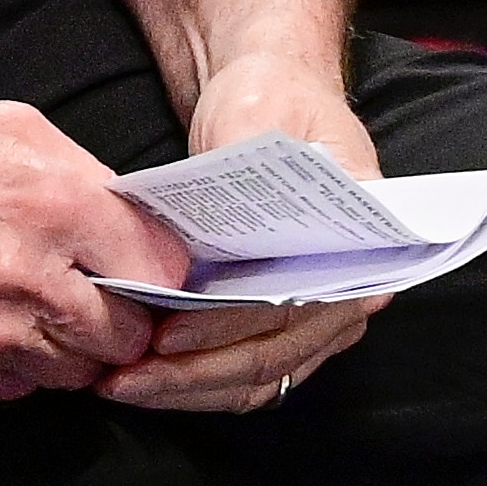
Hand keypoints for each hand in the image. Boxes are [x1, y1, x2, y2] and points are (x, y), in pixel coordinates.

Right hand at [0, 94, 174, 401]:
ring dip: (71, 347)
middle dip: (125, 321)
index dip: (160, 273)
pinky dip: (17, 366)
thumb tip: (133, 224)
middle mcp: (28, 277)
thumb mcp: (10, 126)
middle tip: (103, 299)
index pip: (159, 270)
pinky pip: (16, 389)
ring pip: (75, 373)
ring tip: (40, 307)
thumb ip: (84, 177)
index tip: (149, 271)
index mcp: (54, 203)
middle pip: (127, 337)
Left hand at [98, 57, 385, 415]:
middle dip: (194, 373)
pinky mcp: (284, 327)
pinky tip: (144, 378)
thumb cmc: (270, 99)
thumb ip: (248, 167)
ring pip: (256, 378)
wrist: (268, 96)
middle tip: (126, 376)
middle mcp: (353, 291)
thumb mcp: (258, 115)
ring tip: (122, 384)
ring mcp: (321, 318)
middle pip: (272, 355)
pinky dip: (196, 383)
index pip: (296, 304)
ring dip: (189, 389)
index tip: (169, 333)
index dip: (230, 327)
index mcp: (364, 241)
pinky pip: (246, 375)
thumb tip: (223, 234)